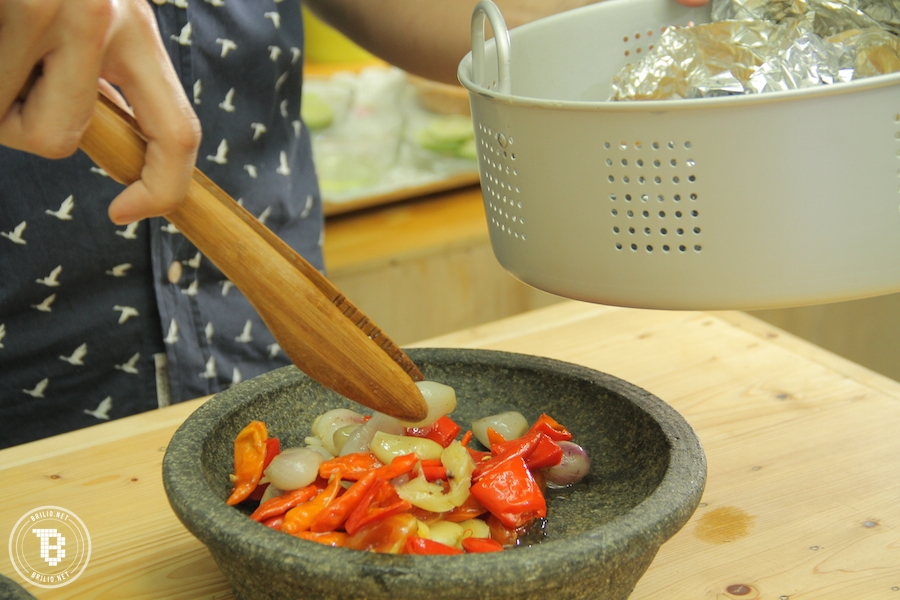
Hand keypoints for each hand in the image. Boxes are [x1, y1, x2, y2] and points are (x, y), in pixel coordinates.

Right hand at [0, 0, 200, 223]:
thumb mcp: (82, 16)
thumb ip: (97, 75)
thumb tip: (107, 142)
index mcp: (135, 30)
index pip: (178, 134)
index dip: (160, 189)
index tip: (122, 213)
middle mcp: (102, 15)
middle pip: (58, 137)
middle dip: (15, 124)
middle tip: (4, 75)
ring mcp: (45, 3)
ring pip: (6, 117)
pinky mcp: (13, 3)